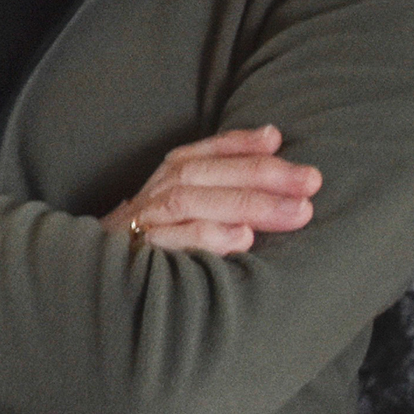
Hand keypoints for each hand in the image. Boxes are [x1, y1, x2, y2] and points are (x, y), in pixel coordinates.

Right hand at [105, 126, 319, 255]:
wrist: (104, 277)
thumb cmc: (163, 238)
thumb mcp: (194, 201)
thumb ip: (229, 172)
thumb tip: (272, 136)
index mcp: (169, 178)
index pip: (206, 152)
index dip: (241, 144)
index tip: (278, 140)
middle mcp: (155, 195)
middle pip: (204, 174)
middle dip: (260, 175)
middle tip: (310, 182)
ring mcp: (145, 225)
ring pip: (191, 202)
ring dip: (245, 204)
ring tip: (294, 212)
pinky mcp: (141, 256)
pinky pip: (172, 242)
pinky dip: (208, 236)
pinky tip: (243, 238)